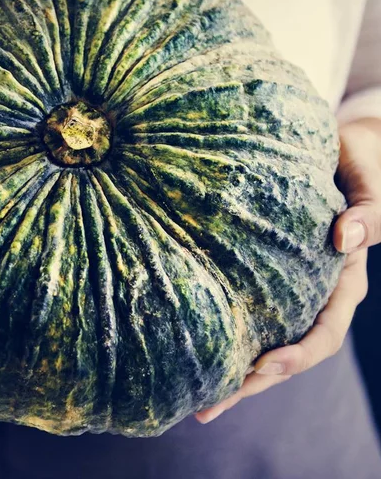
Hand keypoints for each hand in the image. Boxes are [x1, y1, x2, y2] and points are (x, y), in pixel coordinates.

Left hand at [195, 117, 380, 423]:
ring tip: (197, 396)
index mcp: (345, 281)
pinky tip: (198, 347)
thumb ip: (365, 212)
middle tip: (208, 406)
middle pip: (288, 352)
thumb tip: (344, 238)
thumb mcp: (368, 185)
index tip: (264, 367)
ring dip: (236, 372)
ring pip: (266, 340)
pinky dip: (229, 334)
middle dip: (252, 383)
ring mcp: (291, 289)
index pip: (325, 331)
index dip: (298, 354)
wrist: (342, 153)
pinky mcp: (267, 276)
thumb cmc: (358, 165)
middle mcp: (317, 294)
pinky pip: (250, 312)